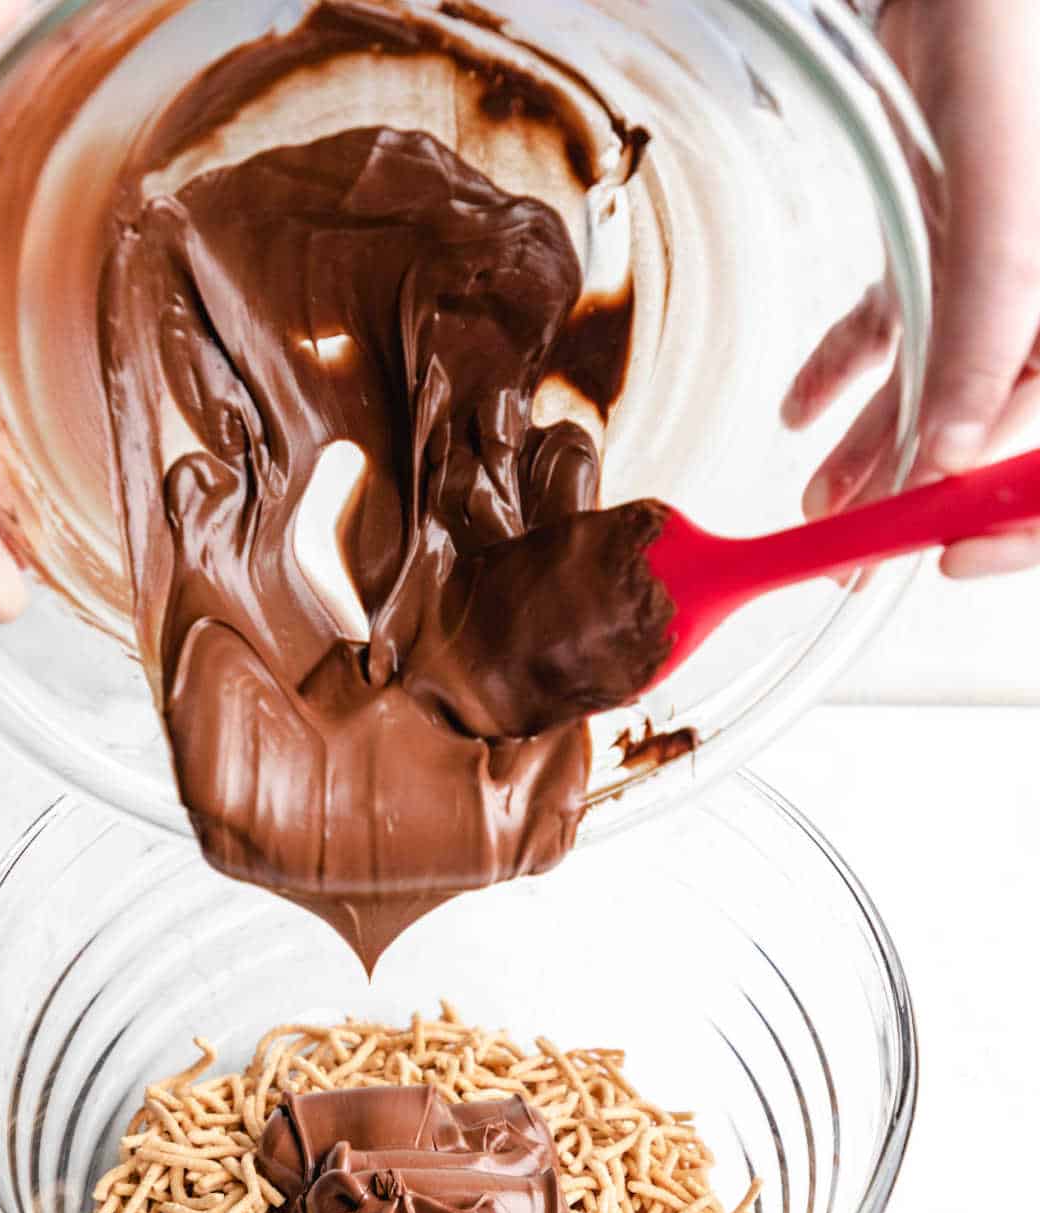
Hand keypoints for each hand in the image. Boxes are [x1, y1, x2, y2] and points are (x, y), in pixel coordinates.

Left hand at [785, 0, 1039, 577]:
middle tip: (859, 555)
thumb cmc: (1009, 34)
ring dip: (879, 449)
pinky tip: (801, 412)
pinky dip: (848, 371)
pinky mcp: (948, 234)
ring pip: (946, 386)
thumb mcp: (1002, 190)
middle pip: (1002, 427)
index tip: (944, 554)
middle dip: (928, 495)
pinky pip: (903, 326)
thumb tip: (951, 451)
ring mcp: (1002, 267)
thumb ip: (988, 316)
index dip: (1016, 514)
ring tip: (818, 502)